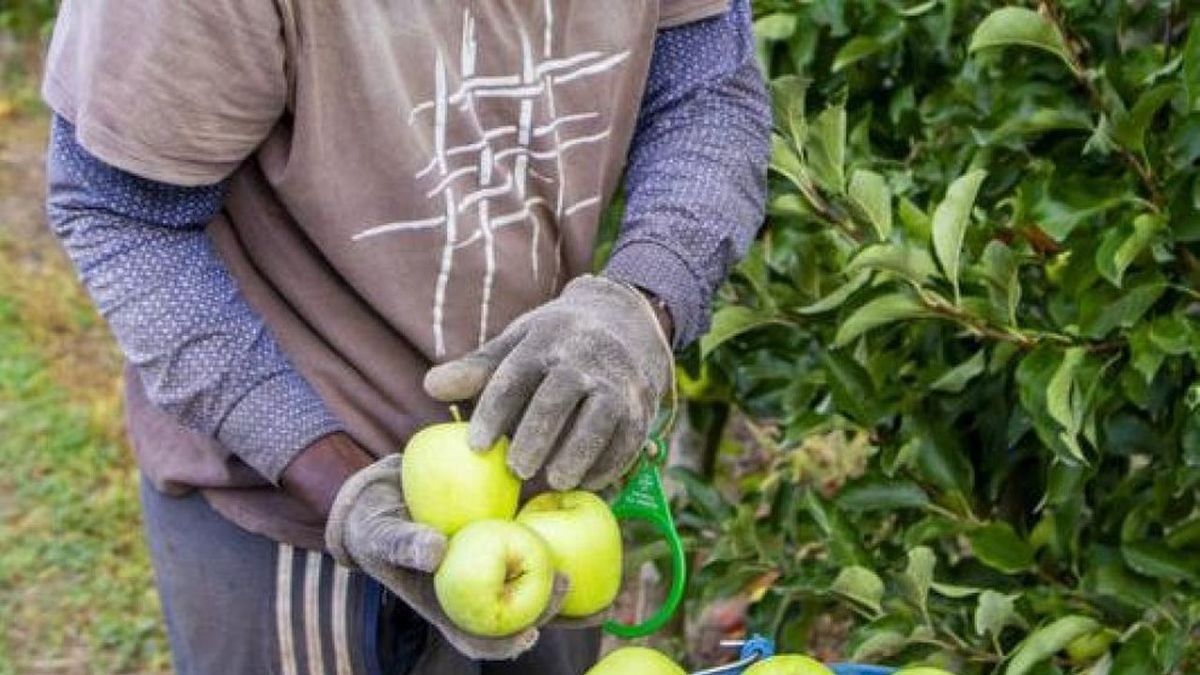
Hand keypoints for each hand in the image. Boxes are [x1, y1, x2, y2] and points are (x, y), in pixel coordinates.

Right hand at [325, 454, 567, 660]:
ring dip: (557, 581)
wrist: (384, 492)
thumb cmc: (376, 524)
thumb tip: (436, 551)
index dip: (506, 645)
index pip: (480, 638)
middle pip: (518, 613)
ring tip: (578, 565)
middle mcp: (475, 589)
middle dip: (548, 607)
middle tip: (564, 582)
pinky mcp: (499, 533)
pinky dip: (553, 534)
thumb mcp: (379, 536)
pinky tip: (577, 516)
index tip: (531, 634)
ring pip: (532, 581)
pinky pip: (530, 539)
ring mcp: (489, 564)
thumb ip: (403, 544)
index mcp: (448, 606)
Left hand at [424, 275, 672, 490]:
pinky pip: (629, 437)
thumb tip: (431, 386)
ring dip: (578, 452)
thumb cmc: (555, 343)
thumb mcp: (517, 343)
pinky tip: (587, 483)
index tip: (476, 446)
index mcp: (544, 341)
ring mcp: (617, 381)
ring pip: (600, 418)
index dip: (494, 411)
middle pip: (558, 397)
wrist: (625, 320)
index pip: (515, 376)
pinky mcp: (642, 405)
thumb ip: (477, 369)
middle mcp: (583, 357)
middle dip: (538, 435)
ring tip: (555, 482)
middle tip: (516, 470)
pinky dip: (609, 463)